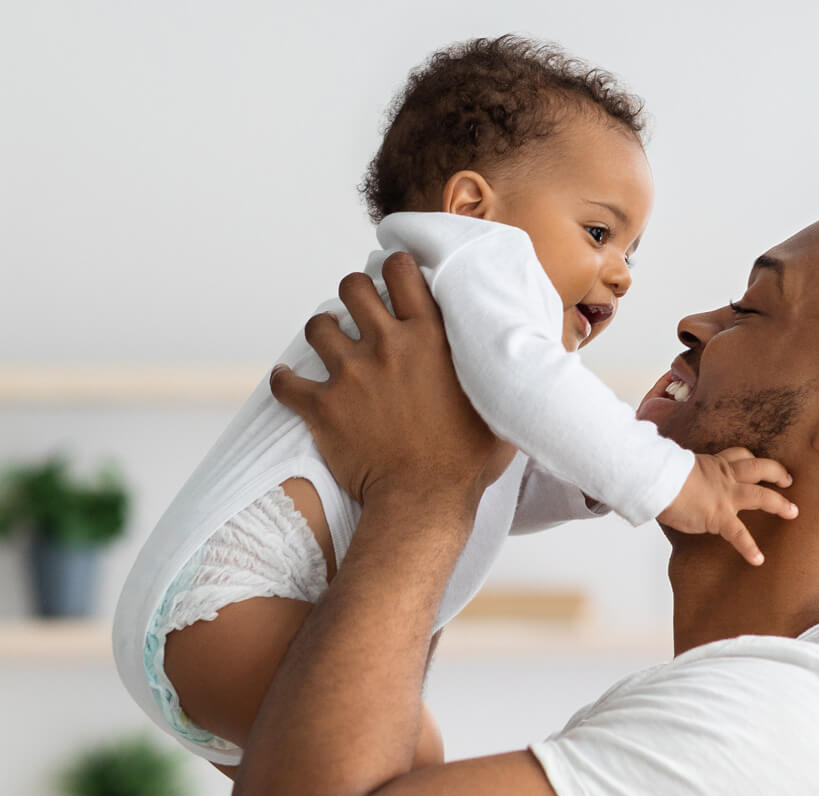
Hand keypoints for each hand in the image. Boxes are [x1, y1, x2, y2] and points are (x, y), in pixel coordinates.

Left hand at [270, 252, 514, 512]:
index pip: (402, 271)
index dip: (394, 270)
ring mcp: (351, 374)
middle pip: (353, 288)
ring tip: (331, 345)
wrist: (425, 502)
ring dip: (324, 332)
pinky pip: (287, 382)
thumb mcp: (500, 402)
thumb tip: (533, 348)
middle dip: (354, 295)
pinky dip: (286, 382)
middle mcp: (388, 346)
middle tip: (360, 312)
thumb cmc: (469, 460)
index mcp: (430, 338)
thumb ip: (501, 367)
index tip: (393, 281)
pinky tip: (290, 383)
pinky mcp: (322, 407)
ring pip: (319, 326)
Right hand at [656, 448, 797, 564]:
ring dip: (779, 504)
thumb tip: (676, 485)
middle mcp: (725, 477)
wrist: (657, 480)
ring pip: (761, 495)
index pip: (739, 455)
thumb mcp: (676, 468)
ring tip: (792, 513)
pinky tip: (758, 559)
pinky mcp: (720, 516)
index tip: (758, 463)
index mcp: (714, 464)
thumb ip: (684, 476)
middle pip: (759, 468)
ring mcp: (726, 496)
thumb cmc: (659, 474)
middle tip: (788, 480)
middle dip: (777, 473)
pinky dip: (750, 548)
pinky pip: (739, 534)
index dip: (752, 459)